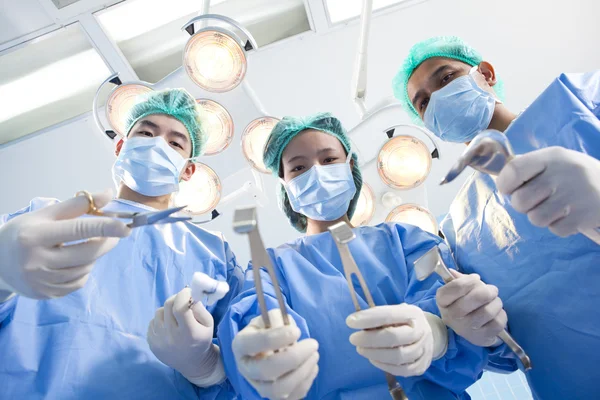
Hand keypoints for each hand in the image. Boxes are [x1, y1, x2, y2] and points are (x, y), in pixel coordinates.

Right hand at [0, 190, 129, 298]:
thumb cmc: (23, 232)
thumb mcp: (45, 214)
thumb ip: (77, 205)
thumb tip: (107, 194)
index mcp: (35, 236)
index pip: (78, 230)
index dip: (105, 228)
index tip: (125, 227)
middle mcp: (37, 261)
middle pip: (87, 253)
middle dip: (107, 241)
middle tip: (117, 232)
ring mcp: (41, 281)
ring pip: (86, 268)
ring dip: (94, 256)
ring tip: (84, 246)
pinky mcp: (46, 295)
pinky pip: (78, 282)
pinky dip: (83, 270)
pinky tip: (73, 261)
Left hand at [147, 287, 223, 386]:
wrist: (192, 363)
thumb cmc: (202, 340)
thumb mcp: (208, 324)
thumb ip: (200, 308)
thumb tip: (188, 294)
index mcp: (189, 332)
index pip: (180, 307)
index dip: (183, 294)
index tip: (188, 291)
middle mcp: (172, 337)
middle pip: (168, 305)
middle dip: (176, 298)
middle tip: (182, 300)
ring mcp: (159, 340)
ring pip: (159, 311)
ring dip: (168, 310)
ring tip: (175, 317)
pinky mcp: (151, 343)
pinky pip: (152, 322)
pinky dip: (161, 320)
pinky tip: (168, 327)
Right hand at [232, 309, 318, 399]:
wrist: (268, 346)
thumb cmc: (269, 329)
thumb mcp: (270, 318)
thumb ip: (278, 320)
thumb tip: (289, 331)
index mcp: (241, 344)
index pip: (252, 343)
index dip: (276, 338)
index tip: (297, 331)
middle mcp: (246, 368)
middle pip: (265, 370)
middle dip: (293, 357)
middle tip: (313, 344)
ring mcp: (258, 385)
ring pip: (279, 389)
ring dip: (302, 372)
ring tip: (314, 355)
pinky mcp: (274, 396)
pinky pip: (291, 396)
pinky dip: (306, 381)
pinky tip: (311, 366)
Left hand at [346, 304, 440, 376]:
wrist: (430, 335)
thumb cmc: (405, 322)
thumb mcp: (397, 312)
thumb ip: (380, 316)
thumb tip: (357, 322)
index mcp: (412, 313)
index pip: (389, 315)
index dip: (368, 318)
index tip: (350, 321)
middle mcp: (421, 331)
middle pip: (394, 337)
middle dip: (369, 339)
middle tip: (353, 339)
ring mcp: (423, 349)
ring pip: (398, 356)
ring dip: (375, 354)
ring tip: (361, 349)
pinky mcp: (421, 366)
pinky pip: (402, 370)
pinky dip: (384, 366)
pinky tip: (373, 359)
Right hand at [436, 271, 506, 346]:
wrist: (471, 330)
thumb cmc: (465, 305)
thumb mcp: (458, 292)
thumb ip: (458, 279)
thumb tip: (453, 272)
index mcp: (442, 301)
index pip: (457, 286)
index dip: (470, 280)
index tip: (476, 279)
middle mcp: (451, 316)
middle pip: (477, 297)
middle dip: (489, 290)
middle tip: (492, 291)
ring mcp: (466, 328)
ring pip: (489, 310)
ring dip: (497, 303)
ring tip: (495, 302)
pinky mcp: (480, 338)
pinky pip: (498, 322)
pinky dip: (501, 315)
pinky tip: (496, 315)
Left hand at [497, 147, 599, 237]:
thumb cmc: (575, 174)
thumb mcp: (555, 161)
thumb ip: (529, 168)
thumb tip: (500, 181)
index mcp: (551, 157)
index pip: (513, 170)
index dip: (504, 184)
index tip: (508, 189)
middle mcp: (561, 175)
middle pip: (520, 201)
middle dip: (523, 205)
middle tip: (536, 200)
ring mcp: (573, 196)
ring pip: (535, 218)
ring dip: (541, 216)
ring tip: (554, 207)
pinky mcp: (583, 216)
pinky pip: (556, 229)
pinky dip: (559, 225)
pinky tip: (570, 214)